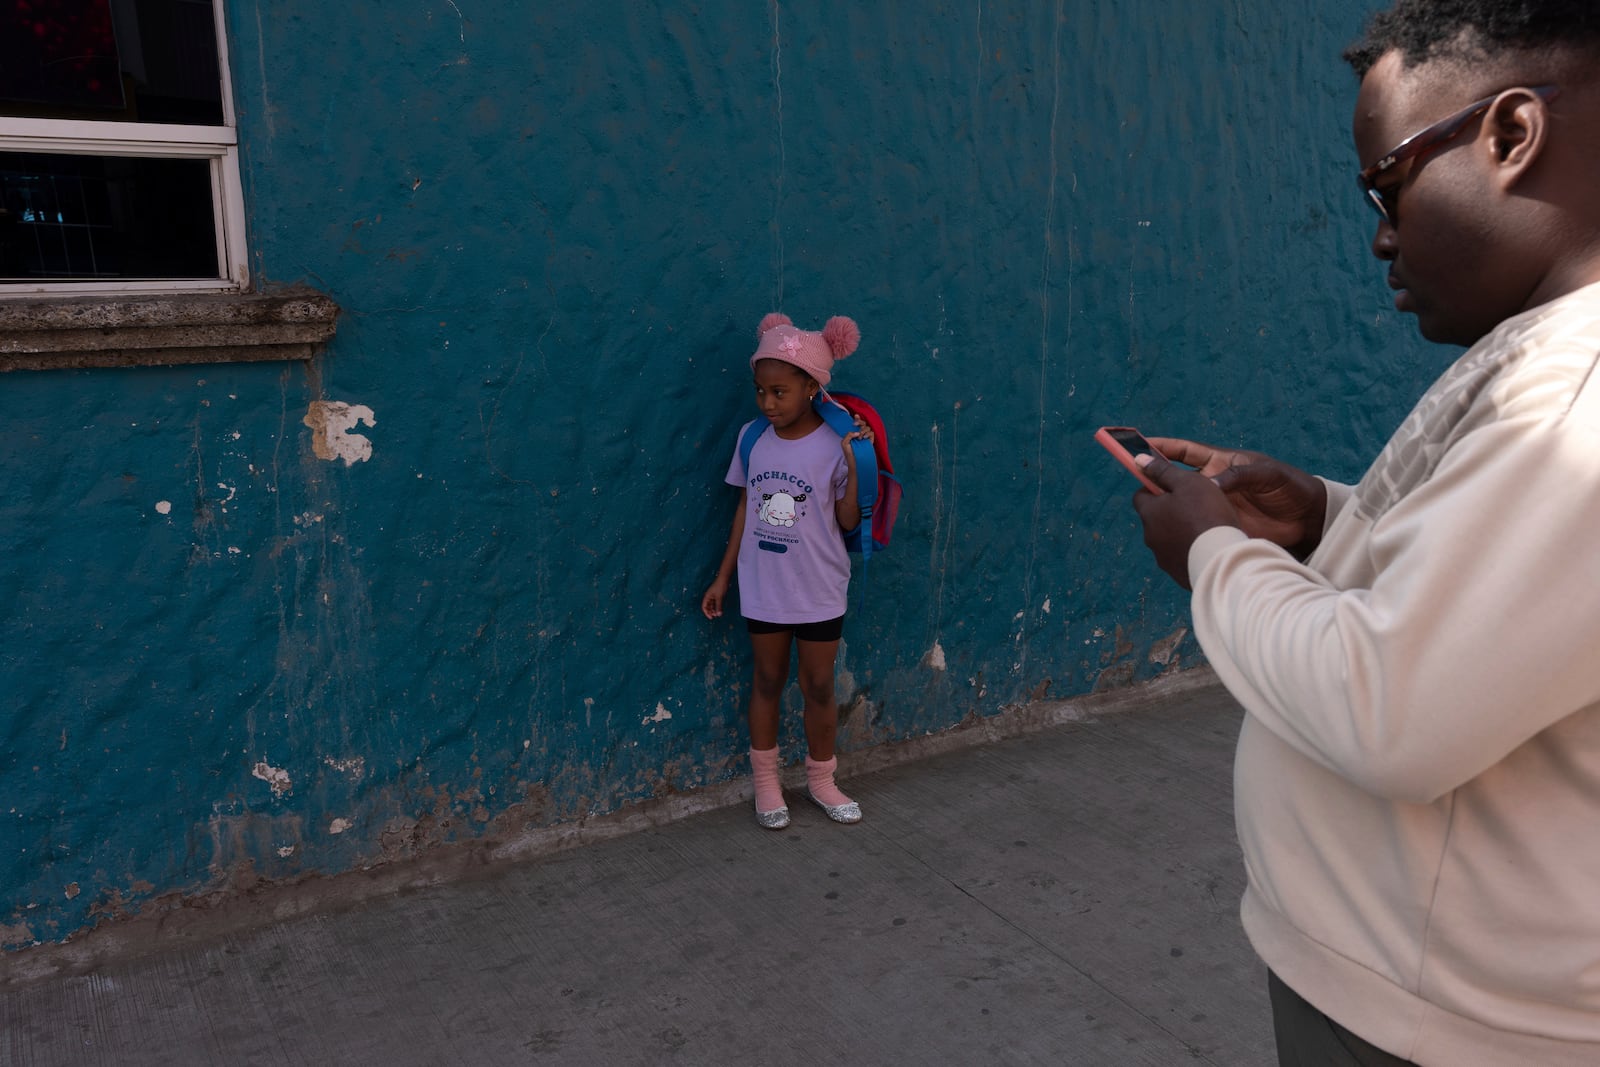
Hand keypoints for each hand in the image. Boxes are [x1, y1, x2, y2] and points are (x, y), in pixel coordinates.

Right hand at [702, 577, 728, 618]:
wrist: (724, 578)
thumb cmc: (720, 586)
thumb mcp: (719, 598)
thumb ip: (719, 606)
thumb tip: (718, 614)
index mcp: (707, 597)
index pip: (704, 607)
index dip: (706, 613)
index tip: (711, 617)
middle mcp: (709, 596)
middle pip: (707, 606)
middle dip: (710, 612)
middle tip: (715, 616)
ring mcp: (713, 595)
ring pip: (712, 605)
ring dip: (714, 609)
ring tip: (718, 613)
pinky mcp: (717, 594)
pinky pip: (715, 602)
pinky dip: (717, 606)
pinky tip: (720, 609)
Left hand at [841, 415, 873, 466]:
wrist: (855, 460)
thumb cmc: (849, 452)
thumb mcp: (844, 443)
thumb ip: (848, 435)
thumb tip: (857, 432)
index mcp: (854, 433)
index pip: (856, 423)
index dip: (857, 418)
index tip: (855, 415)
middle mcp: (860, 433)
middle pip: (863, 423)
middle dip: (859, 422)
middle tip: (855, 425)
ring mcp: (866, 436)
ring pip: (867, 427)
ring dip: (863, 430)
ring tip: (859, 438)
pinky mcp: (871, 440)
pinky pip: (872, 433)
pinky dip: (868, 434)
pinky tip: (864, 438)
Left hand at [1130, 455, 1241, 589]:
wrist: (1222, 559)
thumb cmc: (1206, 514)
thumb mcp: (1188, 482)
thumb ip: (1163, 470)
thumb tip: (1138, 460)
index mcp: (1149, 513)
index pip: (1141, 495)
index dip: (1156, 487)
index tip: (1174, 486)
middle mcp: (1150, 537)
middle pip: (1155, 518)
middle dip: (1171, 511)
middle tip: (1196, 507)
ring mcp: (1163, 558)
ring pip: (1168, 539)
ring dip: (1181, 532)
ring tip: (1206, 529)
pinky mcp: (1178, 574)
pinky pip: (1181, 557)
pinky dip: (1190, 550)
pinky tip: (1208, 548)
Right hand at [1147, 437, 1325, 554]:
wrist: (1309, 519)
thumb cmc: (1291, 487)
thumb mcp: (1267, 474)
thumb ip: (1238, 475)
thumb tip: (1209, 485)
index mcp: (1220, 462)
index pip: (1184, 452)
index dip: (1161, 447)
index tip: (1139, 446)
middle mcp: (1212, 483)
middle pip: (1175, 478)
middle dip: (1153, 476)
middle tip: (1133, 478)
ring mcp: (1214, 506)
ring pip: (1180, 503)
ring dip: (1163, 503)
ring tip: (1144, 507)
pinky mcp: (1220, 526)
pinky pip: (1195, 525)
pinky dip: (1180, 526)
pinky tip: (1167, 530)